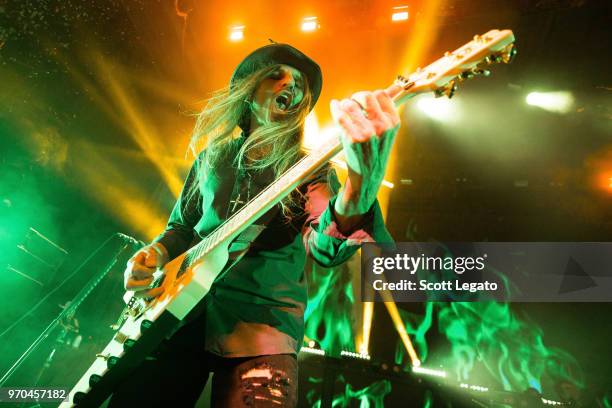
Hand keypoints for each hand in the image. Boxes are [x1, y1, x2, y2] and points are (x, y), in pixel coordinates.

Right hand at [124, 243, 168, 297]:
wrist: (154, 258)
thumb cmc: (152, 254)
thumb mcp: (152, 251)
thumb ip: (151, 256)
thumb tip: (149, 264)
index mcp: (132, 264)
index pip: (134, 270)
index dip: (146, 271)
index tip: (154, 269)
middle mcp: (130, 276)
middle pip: (129, 286)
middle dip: (143, 285)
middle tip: (152, 278)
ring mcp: (134, 284)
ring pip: (135, 294)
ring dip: (149, 292)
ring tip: (159, 288)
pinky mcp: (139, 290)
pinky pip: (141, 299)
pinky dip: (148, 301)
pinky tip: (155, 301)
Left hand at [330, 90, 399, 217]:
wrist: (368, 175)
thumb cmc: (375, 150)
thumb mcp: (387, 131)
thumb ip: (387, 110)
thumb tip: (396, 87)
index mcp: (393, 122)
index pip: (381, 95)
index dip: (370, 96)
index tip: (364, 103)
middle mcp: (382, 126)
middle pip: (366, 95)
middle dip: (356, 97)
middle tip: (352, 104)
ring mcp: (367, 133)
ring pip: (350, 104)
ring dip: (344, 104)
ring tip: (343, 109)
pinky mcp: (353, 138)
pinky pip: (340, 115)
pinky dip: (335, 108)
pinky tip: (335, 106)